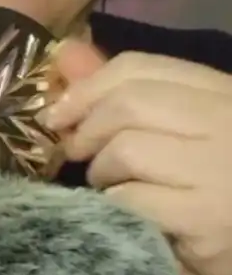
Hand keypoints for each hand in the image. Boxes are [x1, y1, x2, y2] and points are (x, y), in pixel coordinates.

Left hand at [42, 43, 231, 274]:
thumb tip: (66, 55)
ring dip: (101, 172)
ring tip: (112, 188)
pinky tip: (125, 216)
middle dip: (87, 128)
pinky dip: (114, 206)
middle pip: (128, 103)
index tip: (60, 112)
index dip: (88, 86)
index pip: (139, 67)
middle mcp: (228, 122)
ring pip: (126, 150)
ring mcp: (221, 171)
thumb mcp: (175, 133)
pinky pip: (131, 198)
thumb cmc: (205, 189)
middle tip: (76, 152)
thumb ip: (124, 93)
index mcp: (222, 93)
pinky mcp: (205, 219)